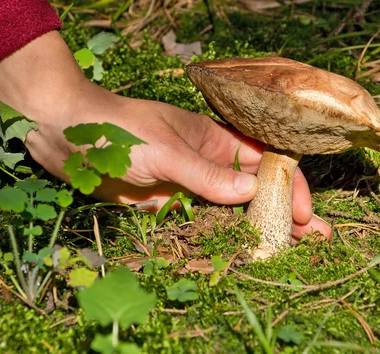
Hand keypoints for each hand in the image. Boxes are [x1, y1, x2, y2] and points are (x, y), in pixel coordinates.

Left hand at [0, 31, 330, 240]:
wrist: (65, 132)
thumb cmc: (117, 128)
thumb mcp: (167, 150)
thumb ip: (207, 174)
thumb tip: (252, 193)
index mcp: (214, 138)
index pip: (264, 162)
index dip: (287, 186)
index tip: (304, 213)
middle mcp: (206, 162)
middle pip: (252, 189)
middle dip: (282, 210)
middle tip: (315, 237)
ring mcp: (187, 185)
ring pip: (230, 208)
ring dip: (257, 226)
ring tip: (289, 250)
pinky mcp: (166, 204)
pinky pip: (200, 222)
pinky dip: (222, 235)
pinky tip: (241, 251)